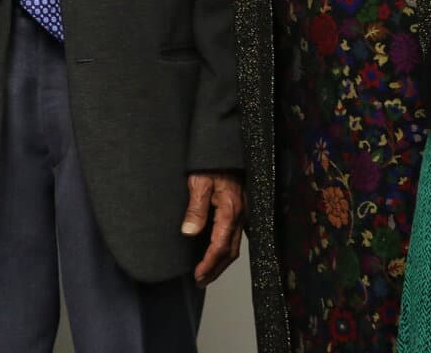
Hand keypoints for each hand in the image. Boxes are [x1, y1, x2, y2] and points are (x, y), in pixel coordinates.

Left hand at [183, 171, 244, 286]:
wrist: (225, 149)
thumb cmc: (212, 163)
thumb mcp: (199, 182)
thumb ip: (196, 208)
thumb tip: (189, 232)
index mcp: (230, 211)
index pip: (220, 246)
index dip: (209, 263)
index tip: (198, 275)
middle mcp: (240, 216)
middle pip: (230, 252)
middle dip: (216, 269)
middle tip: (201, 280)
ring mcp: (242, 214)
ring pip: (234, 246)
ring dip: (221, 262)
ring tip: (206, 273)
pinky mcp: (239, 210)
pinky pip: (234, 236)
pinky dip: (225, 250)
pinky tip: (215, 253)